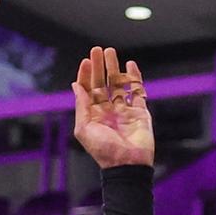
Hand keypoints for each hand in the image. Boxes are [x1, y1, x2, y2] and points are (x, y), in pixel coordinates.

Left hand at [72, 47, 154, 168]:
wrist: (128, 165)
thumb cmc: (104, 150)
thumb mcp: (85, 128)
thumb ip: (82, 106)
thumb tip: (75, 86)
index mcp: (94, 115)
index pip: (88, 90)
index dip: (86, 75)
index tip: (86, 61)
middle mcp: (108, 111)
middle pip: (103, 83)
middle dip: (100, 67)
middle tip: (97, 50)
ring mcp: (125, 110)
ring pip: (119, 84)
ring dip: (115, 68)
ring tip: (111, 52)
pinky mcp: (140, 112)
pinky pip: (137, 92)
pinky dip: (135, 78)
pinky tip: (131, 65)